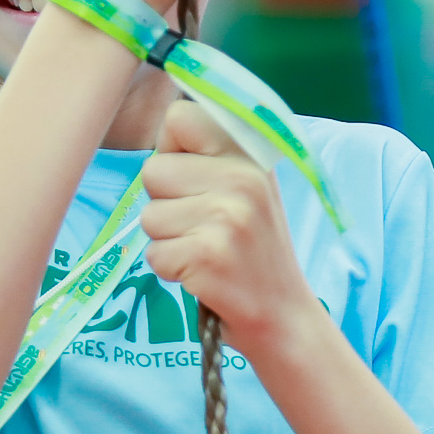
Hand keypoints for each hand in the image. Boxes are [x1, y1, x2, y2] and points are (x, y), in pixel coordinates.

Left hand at [141, 100, 315, 351]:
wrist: (284, 316)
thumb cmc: (254, 251)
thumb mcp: (249, 188)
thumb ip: (212, 153)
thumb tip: (165, 118)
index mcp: (252, 153)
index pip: (179, 117)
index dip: (172, 149)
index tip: (192, 178)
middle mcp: (243, 177)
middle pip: (153, 170)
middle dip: (165, 203)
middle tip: (203, 227)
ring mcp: (227, 216)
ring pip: (149, 216)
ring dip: (167, 240)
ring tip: (206, 251)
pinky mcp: (208, 254)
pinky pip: (154, 254)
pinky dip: (170, 270)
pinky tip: (204, 275)